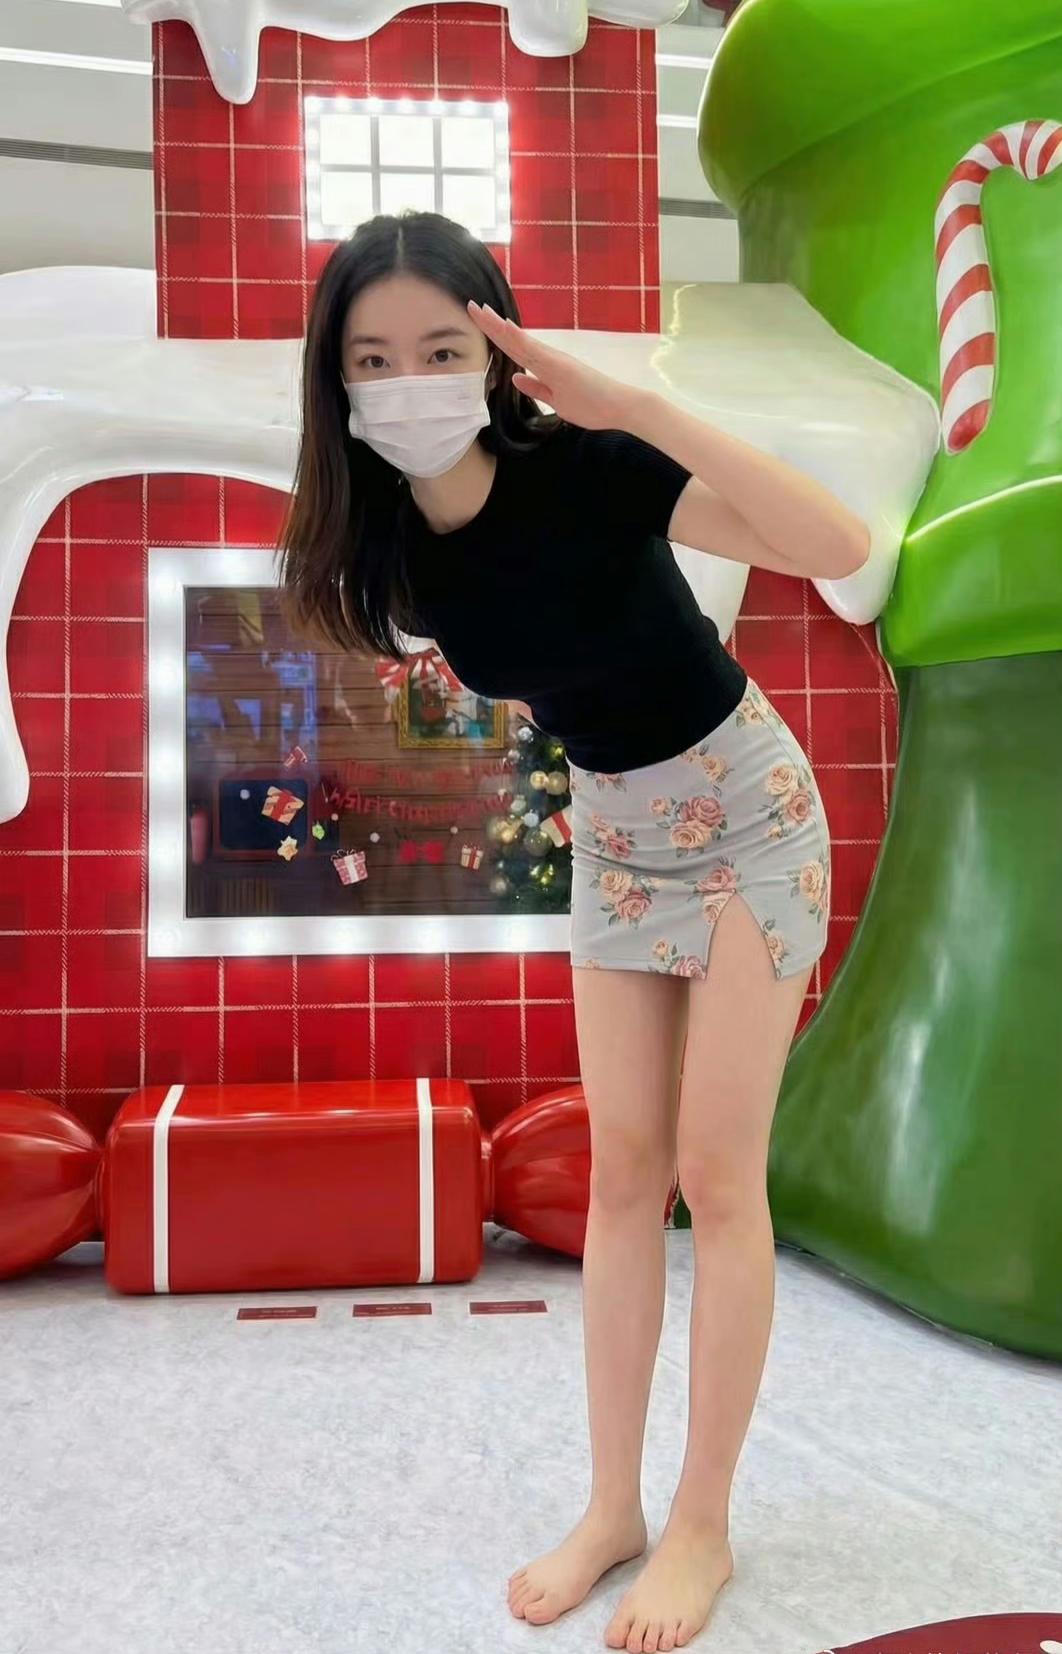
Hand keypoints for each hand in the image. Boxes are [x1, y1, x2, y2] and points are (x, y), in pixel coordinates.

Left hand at [468, 302, 641, 429]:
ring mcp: (553, 361)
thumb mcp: (557, 401)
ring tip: (480, 310)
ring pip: (519, 341)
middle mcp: (548, 358)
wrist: (619, 406)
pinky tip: (505, 327)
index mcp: (546, 366)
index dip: (496, 334)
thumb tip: (516, 378)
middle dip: (490, 324)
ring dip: (498, 326)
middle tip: (471, 306)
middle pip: (512, 339)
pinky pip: (534, 352)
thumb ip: (537, 388)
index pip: (514, 348)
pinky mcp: (560, 367)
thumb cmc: (593, 404)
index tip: (479, 319)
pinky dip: (518, 338)